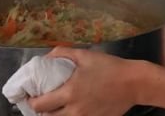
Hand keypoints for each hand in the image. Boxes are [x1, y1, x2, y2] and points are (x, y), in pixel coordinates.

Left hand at [28, 47, 143, 115]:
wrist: (134, 83)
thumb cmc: (110, 67)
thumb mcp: (85, 55)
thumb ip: (62, 53)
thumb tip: (46, 58)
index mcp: (69, 92)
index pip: (40, 105)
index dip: (31, 101)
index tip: (30, 95)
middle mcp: (74, 110)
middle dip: (40, 111)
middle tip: (41, 101)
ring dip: (54, 115)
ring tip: (54, 107)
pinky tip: (70, 110)